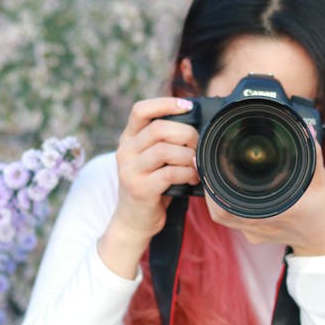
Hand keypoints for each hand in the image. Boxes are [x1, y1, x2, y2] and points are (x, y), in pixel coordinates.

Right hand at [97, 98, 198, 277]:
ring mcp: (130, 170)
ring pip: (164, 151)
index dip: (165, 103)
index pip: (140, 110)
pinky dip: (186, 173)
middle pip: (158, 129)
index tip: (188, 106)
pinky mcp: (139, 189)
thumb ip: (166, 142)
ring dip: (188, 156)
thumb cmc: (152, 186)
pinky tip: (192, 178)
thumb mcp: (152, 160)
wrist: (133, 221)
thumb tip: (199, 125)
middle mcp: (125, 152)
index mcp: (128, 139)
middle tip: (199, 145)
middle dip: (186, 134)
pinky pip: (168, 173)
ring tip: (197, 164)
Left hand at [203, 137, 324, 256]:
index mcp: (273, 213)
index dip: (213, 189)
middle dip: (210, 187)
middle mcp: (259, 226)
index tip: (208, 167)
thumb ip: (314, 157)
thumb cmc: (324, 214)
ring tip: (214, 172)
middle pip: (220, 211)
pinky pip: (232, 218)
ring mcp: (254, 232)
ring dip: (215, 195)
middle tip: (206, 164)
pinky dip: (226, 202)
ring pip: (223, 215)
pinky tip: (228, 186)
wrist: (324, 242)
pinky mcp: (254, 234)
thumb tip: (307, 131)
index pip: (230, 207)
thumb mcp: (322, 184)